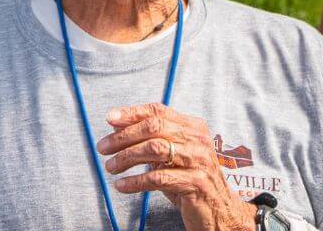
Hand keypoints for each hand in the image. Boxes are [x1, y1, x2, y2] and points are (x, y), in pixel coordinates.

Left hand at [96, 103, 256, 230]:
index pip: (158, 111)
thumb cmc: (188, 180)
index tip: (108, 118)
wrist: (220, 212)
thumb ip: (149, 138)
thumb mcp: (170, 156)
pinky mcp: (196, 183)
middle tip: (103, 148)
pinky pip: (158, 178)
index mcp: (193, 127)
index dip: (132, 112)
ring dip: (126, 158)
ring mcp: (199, 161)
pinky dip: (135, 181)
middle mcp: (198, 140)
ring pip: (154, 150)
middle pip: (154, 127)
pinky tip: (122, 185)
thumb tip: (114, 122)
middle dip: (123, 136)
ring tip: (110, 167)